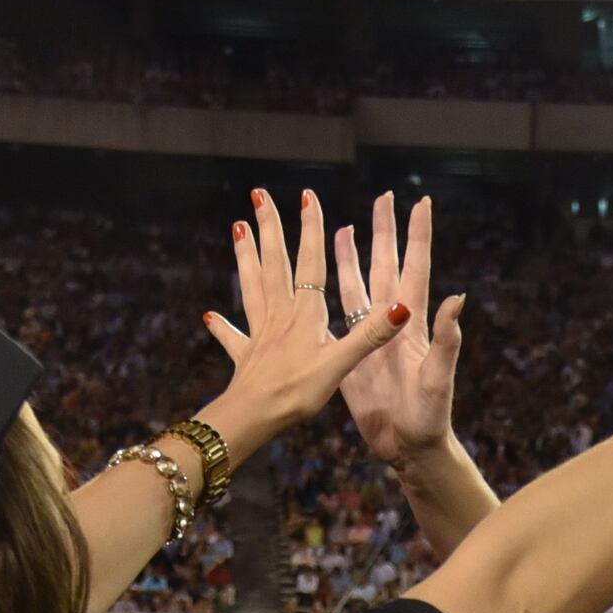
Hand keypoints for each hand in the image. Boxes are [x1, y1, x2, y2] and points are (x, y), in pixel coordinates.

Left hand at [202, 186, 409, 447]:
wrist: (254, 417)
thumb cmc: (297, 392)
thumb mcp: (341, 364)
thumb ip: (370, 335)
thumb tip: (402, 307)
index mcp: (305, 314)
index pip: (310, 262)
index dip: (311, 229)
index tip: (307, 196)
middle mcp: (280, 315)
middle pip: (275, 262)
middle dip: (270, 228)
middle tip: (259, 196)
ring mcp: (259, 333)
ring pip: (251, 285)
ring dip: (245, 256)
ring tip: (237, 228)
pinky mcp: (246, 355)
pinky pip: (233, 336)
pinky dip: (222, 325)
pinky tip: (210, 316)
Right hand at [329, 193, 466, 468]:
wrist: (408, 447)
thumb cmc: (430, 416)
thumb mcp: (439, 377)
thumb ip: (447, 340)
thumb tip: (458, 298)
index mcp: (414, 322)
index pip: (416, 267)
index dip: (417, 235)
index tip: (420, 200)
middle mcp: (392, 322)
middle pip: (386, 264)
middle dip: (385, 231)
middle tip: (383, 197)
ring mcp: (371, 336)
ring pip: (359, 284)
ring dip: (352, 255)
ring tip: (343, 226)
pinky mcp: (352, 353)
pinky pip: (338, 316)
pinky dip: (329, 293)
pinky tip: (320, 279)